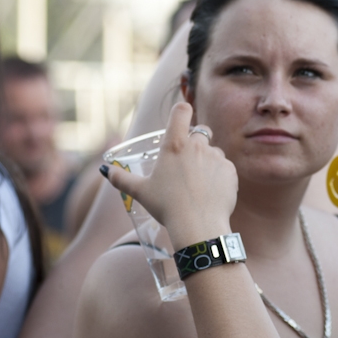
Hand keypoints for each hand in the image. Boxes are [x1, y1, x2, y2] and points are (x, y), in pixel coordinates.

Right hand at [103, 102, 237, 248]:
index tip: (180, 119)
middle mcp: (198, 146)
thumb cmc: (167, 207)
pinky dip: (219, 177)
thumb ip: (121, 179)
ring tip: (198, 184)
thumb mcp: (141, 192)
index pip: (181, 111)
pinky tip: (210, 193)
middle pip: (202, 130)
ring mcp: (217, 158)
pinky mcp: (230, 171)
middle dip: (196, 140)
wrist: (198, 226)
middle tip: (188, 160)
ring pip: (214, 152)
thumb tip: (106, 171)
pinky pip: (225, 168)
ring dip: (207, 161)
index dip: (181, 111)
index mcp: (174, 144)